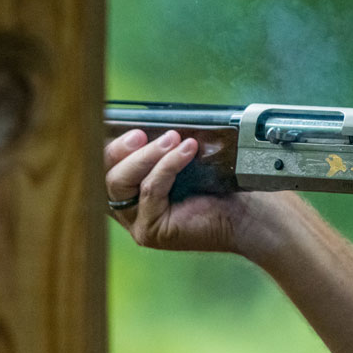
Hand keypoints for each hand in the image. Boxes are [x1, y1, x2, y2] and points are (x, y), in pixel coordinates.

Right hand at [103, 129, 302, 260]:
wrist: (249, 214)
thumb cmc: (219, 186)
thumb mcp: (182, 159)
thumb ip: (159, 147)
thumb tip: (145, 120)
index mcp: (131, 190)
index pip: (103, 165)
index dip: (108, 145)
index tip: (125, 125)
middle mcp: (128, 209)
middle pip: (105, 174)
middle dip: (120, 149)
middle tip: (141, 133)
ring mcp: (137, 222)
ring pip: (119, 183)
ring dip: (144, 156)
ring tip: (172, 138)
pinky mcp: (151, 231)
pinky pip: (148, 191)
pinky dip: (166, 167)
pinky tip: (185, 151)